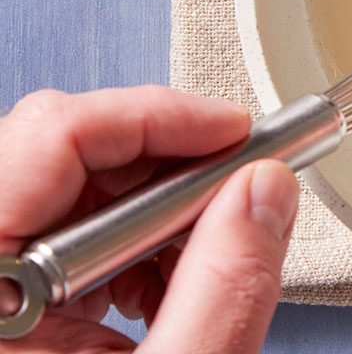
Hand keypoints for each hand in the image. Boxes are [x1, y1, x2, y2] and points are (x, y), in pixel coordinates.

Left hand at [0, 85, 298, 352]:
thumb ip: (223, 288)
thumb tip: (266, 189)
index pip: (54, 135)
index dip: (159, 118)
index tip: (234, 132)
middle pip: (64, 147)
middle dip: (171, 165)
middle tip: (237, 188)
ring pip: (72, 181)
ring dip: (161, 208)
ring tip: (202, 261)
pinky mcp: (10, 294)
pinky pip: (65, 226)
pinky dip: (137, 241)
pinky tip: (166, 287)